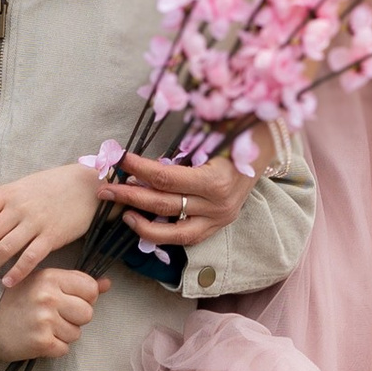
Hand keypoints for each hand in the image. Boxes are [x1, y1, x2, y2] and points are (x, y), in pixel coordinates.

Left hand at [0, 161, 100, 289]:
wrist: (85, 185)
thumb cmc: (50, 186)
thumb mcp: (19, 185)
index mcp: (7, 195)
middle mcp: (18, 209)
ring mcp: (35, 223)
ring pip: (5, 248)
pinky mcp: (52, 236)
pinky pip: (31, 256)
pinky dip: (18, 271)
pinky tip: (7, 283)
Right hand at [0, 267, 98, 361]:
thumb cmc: (15, 300)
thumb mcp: (43, 282)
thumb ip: (75, 283)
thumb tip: (107, 284)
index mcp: (51, 277)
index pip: (90, 289)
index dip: (84, 298)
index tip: (68, 301)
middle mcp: (49, 297)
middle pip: (87, 313)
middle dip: (74, 319)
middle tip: (53, 317)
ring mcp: (45, 320)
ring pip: (76, 333)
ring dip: (63, 335)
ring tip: (42, 327)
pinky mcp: (40, 342)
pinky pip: (64, 349)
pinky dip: (53, 347)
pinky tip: (38, 338)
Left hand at [102, 146, 259, 251]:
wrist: (266, 146)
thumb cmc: (235, 134)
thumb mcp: (209, 134)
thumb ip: (180, 147)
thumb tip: (142, 156)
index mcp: (216, 180)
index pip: (166, 178)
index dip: (138, 169)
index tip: (118, 160)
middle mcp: (217, 205)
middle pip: (164, 204)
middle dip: (130, 195)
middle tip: (105, 188)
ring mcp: (219, 219)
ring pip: (173, 231)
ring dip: (142, 221)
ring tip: (121, 211)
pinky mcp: (218, 226)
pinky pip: (186, 237)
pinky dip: (163, 234)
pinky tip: (143, 224)